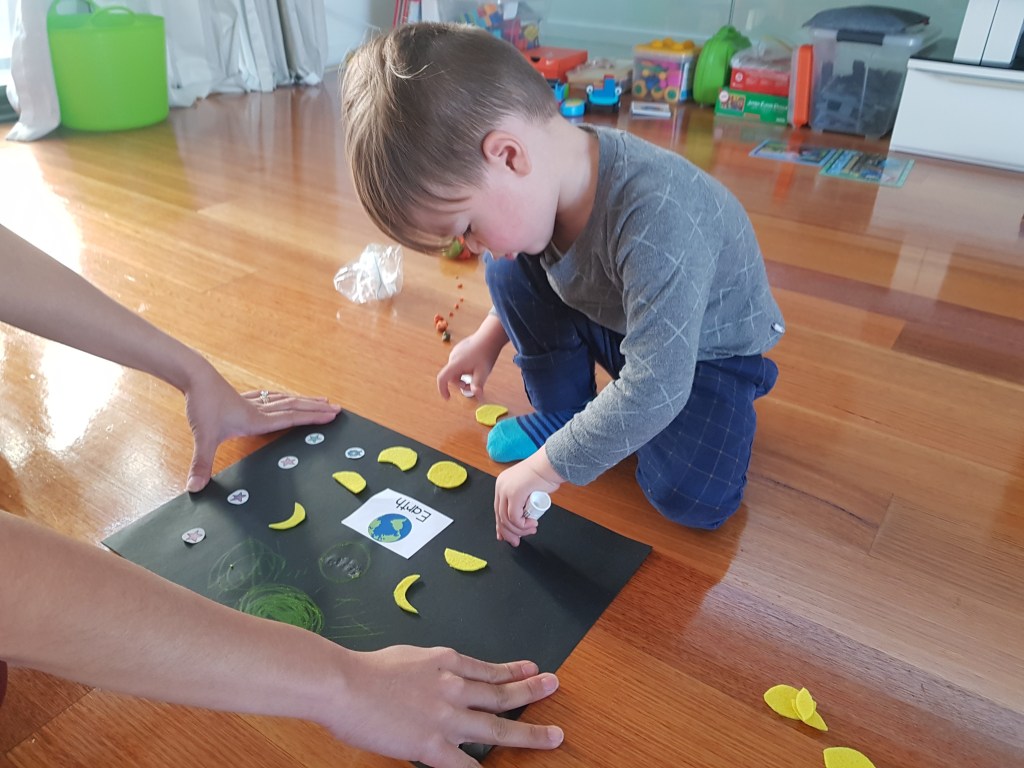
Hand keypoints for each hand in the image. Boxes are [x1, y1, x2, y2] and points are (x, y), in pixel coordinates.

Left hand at [183, 363, 340, 491]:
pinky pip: (269, 397)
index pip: (291, 419)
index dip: (312, 418)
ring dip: (303, 401)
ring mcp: (251, 402)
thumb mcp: (203, 437)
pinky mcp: (242, 397)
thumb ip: (202, 463)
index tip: (332, 415)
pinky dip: (281, 397)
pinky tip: (281, 396)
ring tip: (319, 400)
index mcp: (256, 420)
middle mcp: (259, 410)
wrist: (195, 377)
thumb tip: (194, 488)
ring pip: (284, 400)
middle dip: (316, 409)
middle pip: (294, 407)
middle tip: (336, 408)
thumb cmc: (203, 405)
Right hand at [329, 646, 563, 767]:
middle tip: (554, 686)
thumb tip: (434, 677)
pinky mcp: (431, 745)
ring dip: (529, 733)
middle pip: (501, 693)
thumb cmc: (365, 669)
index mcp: (445, 661)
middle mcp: (453, 687)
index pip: (487, 669)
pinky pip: (466, 765)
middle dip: (532, 691)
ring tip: (553, 736)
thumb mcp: (407, 656)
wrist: (344, 684)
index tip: (532, 668)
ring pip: (497, 727)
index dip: (512, 670)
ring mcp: (446, 717)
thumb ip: (427, 668)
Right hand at [437, 315, 507, 400]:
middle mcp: (453, 357)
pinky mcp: (460, 349)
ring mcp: (456, 352)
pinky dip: (464, 369)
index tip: (448, 398)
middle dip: (461, 384)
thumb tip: (478, 397)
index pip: (442, 378)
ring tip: (476, 374)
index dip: (442, 389)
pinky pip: (459, 363)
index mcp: (455, 364)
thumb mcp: (483, 373)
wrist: (490, 336)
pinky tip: (476, 365)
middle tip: (473, 386)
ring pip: (456, 370)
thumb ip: (478, 386)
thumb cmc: (486, 354)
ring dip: (463, 376)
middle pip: (452, 376)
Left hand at [494, 449, 563, 545]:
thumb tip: (521, 519)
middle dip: (509, 533)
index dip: (501, 527)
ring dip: (519, 530)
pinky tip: (532, 524)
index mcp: (502, 484)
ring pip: (506, 519)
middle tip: (517, 542)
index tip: (506, 538)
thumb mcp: (529, 491)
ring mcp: (506, 489)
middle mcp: (501, 486)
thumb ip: (523, 502)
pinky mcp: (514, 493)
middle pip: (499, 516)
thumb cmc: (546, 475)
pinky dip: (522, 525)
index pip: (498, 510)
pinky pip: (514, 517)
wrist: (551, 464)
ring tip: (532, 529)